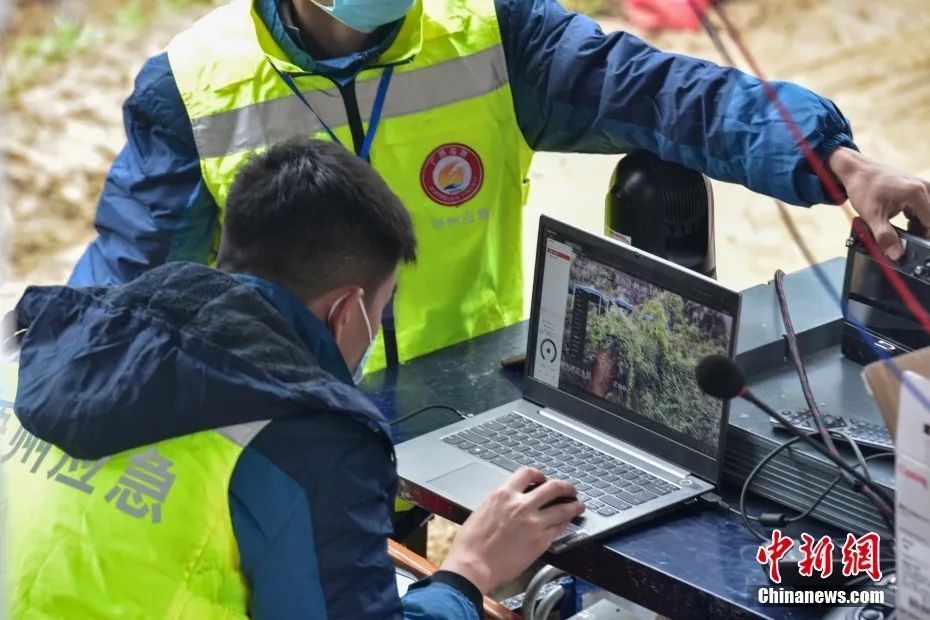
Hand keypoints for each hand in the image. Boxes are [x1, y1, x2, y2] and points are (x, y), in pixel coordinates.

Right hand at [439, 467, 583, 593]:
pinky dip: (565, 524)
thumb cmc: (471, 543)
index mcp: (503, 494)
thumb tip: (511, 502)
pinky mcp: (541, 541)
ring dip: (574, 505)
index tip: (543, 479)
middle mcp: (521, 505)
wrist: (473, 565)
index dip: (539, 474)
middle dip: (566, 487)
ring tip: (578, 506)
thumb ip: (501, 503)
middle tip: (570, 490)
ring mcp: (534, 523)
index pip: (528, 473)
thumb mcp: (482, 511)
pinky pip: (560, 528)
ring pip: (563, 508)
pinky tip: (567, 524)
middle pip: (553, 487)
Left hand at [829, 147, 929, 259]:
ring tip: (902, 232)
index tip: (915, 249)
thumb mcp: (872, 216)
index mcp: (917, 194)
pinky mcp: (917, 189)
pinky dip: (916, 219)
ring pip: (928, 214)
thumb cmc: (863, 188)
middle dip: (921, 233)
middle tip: (905, 242)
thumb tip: (897, 254)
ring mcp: (922, 187)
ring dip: (918, 226)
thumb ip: (885, 236)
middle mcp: (924, 188)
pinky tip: (904, 224)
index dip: (924, 239)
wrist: (856, 171)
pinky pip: (924, 208)